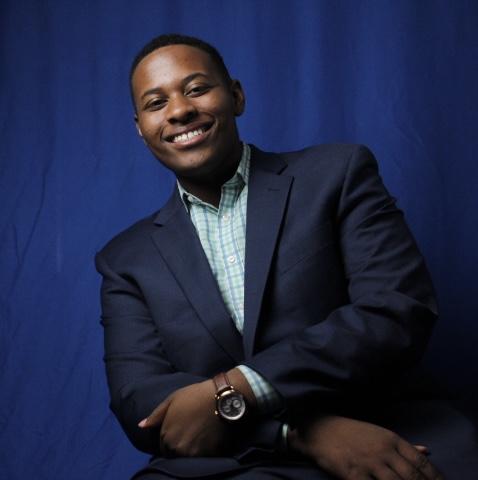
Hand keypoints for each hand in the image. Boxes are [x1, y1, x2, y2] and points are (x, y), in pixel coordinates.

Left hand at [138, 380, 230, 456]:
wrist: (219, 397)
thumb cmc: (195, 395)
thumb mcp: (172, 399)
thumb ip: (156, 415)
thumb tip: (141, 426)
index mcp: (166, 435)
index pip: (164, 448)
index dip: (171, 439)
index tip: (180, 431)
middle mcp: (176, 447)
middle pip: (175, 454)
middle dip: (180, 446)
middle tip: (191, 432)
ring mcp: (192, 453)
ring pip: (188, 457)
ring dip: (191, 449)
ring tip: (199, 435)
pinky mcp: (208, 455)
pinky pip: (203, 457)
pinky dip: (204, 450)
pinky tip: (208, 437)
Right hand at [288, 415, 442, 479]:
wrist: (321, 429)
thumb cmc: (352, 432)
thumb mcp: (379, 433)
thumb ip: (403, 445)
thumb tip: (426, 451)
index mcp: (391, 440)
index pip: (420, 462)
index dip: (435, 477)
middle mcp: (383, 451)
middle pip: (412, 476)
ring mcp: (369, 463)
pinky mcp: (354, 474)